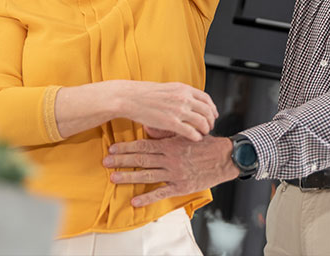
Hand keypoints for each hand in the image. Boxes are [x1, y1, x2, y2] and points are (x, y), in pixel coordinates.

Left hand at [103, 135, 238, 206]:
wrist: (224, 158)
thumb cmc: (205, 144)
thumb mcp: (186, 133)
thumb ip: (167, 133)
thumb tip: (149, 128)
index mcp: (170, 145)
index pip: (143, 146)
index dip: (126, 148)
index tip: (112, 148)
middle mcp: (169, 159)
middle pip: (141, 160)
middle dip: (121, 161)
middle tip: (105, 162)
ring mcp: (174, 174)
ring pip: (147, 176)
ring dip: (128, 177)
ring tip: (113, 178)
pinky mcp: (181, 186)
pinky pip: (161, 193)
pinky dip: (147, 198)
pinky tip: (134, 201)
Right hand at [113, 80, 218, 141]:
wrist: (130, 97)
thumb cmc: (145, 93)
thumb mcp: (168, 88)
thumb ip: (181, 94)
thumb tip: (190, 100)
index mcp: (183, 88)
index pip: (206, 99)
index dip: (212, 108)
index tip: (213, 114)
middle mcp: (184, 98)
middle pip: (207, 111)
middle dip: (211, 120)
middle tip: (210, 126)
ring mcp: (178, 110)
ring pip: (202, 122)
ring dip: (206, 129)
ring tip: (203, 133)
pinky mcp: (171, 122)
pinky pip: (191, 132)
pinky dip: (197, 136)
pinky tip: (196, 138)